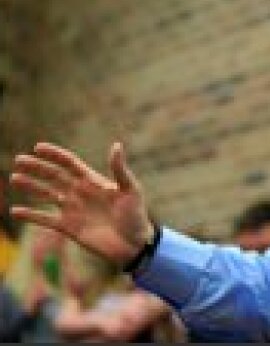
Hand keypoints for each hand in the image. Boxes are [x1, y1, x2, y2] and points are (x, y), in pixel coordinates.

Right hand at [10, 142, 153, 266]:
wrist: (134, 245)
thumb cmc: (136, 215)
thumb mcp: (131, 190)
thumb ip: (120, 170)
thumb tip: (116, 145)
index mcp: (93, 181)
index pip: (70, 163)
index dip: (55, 155)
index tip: (38, 147)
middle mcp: (79, 193)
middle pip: (53, 176)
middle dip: (36, 168)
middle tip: (18, 160)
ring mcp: (72, 210)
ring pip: (46, 195)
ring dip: (30, 187)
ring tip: (14, 178)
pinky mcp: (68, 228)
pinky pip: (45, 219)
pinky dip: (30, 215)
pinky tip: (15, 210)